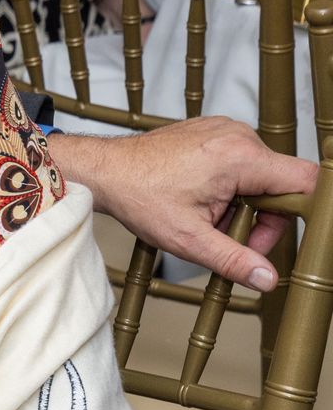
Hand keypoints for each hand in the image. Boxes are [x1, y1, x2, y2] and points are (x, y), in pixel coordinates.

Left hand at [45, 117, 319, 290]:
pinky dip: (232, 188)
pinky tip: (204, 200)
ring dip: (245, 205)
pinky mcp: (215, 133)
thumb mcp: (187, 239)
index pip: (306, 181)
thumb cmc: (137, 195)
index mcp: (240, 157)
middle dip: (264, 219)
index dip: (304, 212)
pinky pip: (243, 164)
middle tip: (230, 237)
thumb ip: (233, 260)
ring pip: (263, 177)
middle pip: (283, 184)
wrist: (104, 170)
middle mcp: (238, 136)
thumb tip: (267, 278)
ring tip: (209, 217)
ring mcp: (226, 131)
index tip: (285, 232)